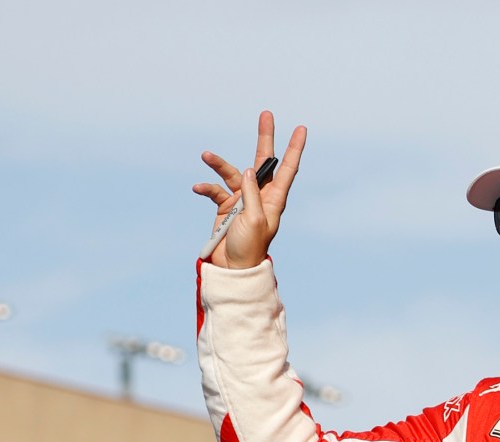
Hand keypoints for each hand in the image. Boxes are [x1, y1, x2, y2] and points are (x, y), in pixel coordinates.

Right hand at [192, 111, 306, 268]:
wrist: (232, 269)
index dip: (294, 148)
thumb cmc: (250, 248)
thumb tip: (247, 170)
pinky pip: (215, 190)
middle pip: (262, 161)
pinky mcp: (225, 208)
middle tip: (267, 114)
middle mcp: (259, 195)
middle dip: (264, 138)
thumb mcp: (254, 219)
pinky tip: (198, 187)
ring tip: (207, 155)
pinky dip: (206, 187)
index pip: (287, 168)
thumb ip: (251, 193)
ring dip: (219, 164)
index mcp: (274, 199)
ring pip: (232, 173)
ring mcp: (241, 200)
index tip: (301, 129)